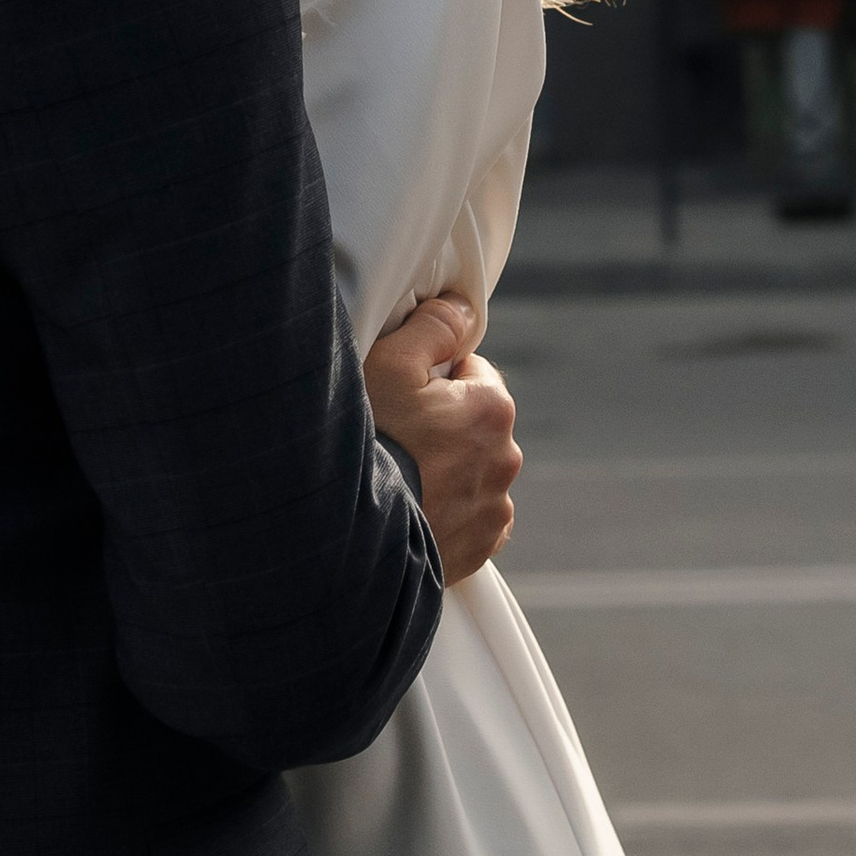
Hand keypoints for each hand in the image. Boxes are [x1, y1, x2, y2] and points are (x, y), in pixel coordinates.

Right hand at [362, 297, 519, 584]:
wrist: (350, 535)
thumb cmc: (368, 444)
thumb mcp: (388, 364)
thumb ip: (432, 327)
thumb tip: (461, 307)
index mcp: (491, 409)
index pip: (471, 371)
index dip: (433, 378)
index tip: (402, 397)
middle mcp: (505, 459)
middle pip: (474, 424)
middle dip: (443, 426)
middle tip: (395, 438)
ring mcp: (494, 509)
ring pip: (473, 473)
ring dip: (447, 471)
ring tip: (401, 479)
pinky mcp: (480, 548)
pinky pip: (472, 519)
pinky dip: (449, 513)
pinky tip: (415, 511)